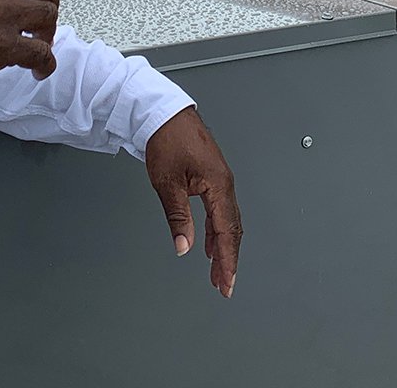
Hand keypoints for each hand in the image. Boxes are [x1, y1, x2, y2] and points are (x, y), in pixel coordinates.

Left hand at [145, 108, 241, 297]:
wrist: (163, 111)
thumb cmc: (167, 138)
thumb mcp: (168, 183)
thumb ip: (178, 217)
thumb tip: (184, 245)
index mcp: (219, 184)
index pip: (227, 231)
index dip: (228, 261)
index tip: (226, 282)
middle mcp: (225, 183)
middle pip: (233, 229)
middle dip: (230, 260)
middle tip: (224, 285)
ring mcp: (220, 179)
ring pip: (228, 220)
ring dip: (224, 247)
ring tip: (217, 271)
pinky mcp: (212, 176)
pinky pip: (220, 209)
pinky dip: (216, 230)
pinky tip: (209, 242)